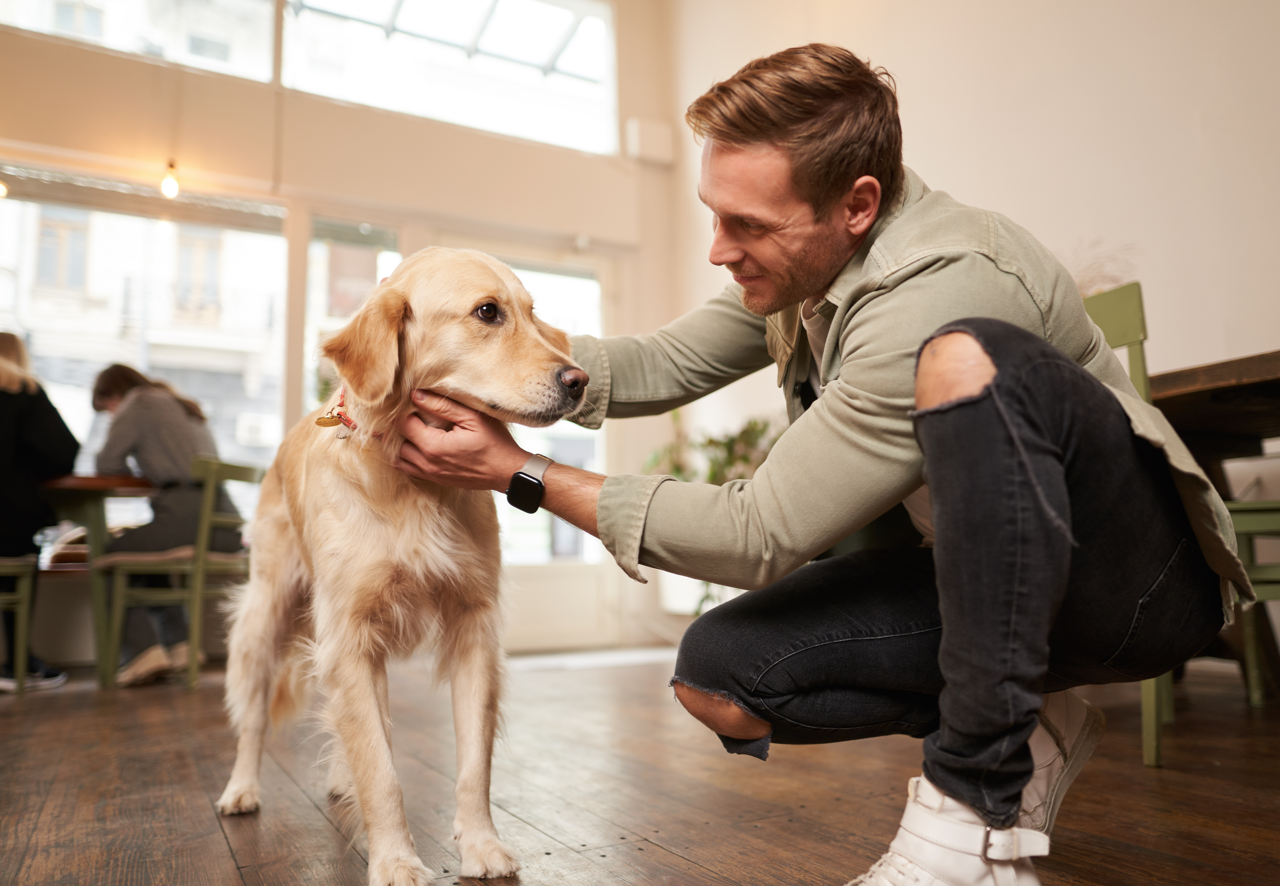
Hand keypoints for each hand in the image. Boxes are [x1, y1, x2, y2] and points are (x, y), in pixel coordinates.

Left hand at [396, 392, 527, 489]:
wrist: (507, 472)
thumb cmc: (495, 443)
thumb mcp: (472, 418)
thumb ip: (442, 406)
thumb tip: (417, 395)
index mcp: (434, 446)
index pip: (403, 425)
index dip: (402, 410)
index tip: (409, 401)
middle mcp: (428, 463)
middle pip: (396, 443)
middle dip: (398, 427)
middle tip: (406, 413)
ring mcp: (431, 474)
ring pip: (399, 459)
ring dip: (399, 444)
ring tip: (406, 429)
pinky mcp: (436, 480)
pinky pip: (409, 469)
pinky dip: (405, 457)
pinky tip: (414, 445)